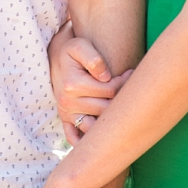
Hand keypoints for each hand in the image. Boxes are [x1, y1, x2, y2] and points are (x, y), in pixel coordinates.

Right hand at [49, 25, 129, 143]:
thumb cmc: (71, 51)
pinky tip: (98, 139)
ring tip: (119, 106)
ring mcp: (66, 112)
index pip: (109, 91)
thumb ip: (93, 58)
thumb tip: (105, 76)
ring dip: (109, 119)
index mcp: (72, 85)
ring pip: (96, 125)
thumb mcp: (79, 45)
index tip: (129, 73)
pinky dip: (84, 141)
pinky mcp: (65, 119)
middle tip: (128, 88)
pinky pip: (73, 136)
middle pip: (106, 108)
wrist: (57, 57)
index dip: (123, 82)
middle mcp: (67, 102)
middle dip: (121, 99)